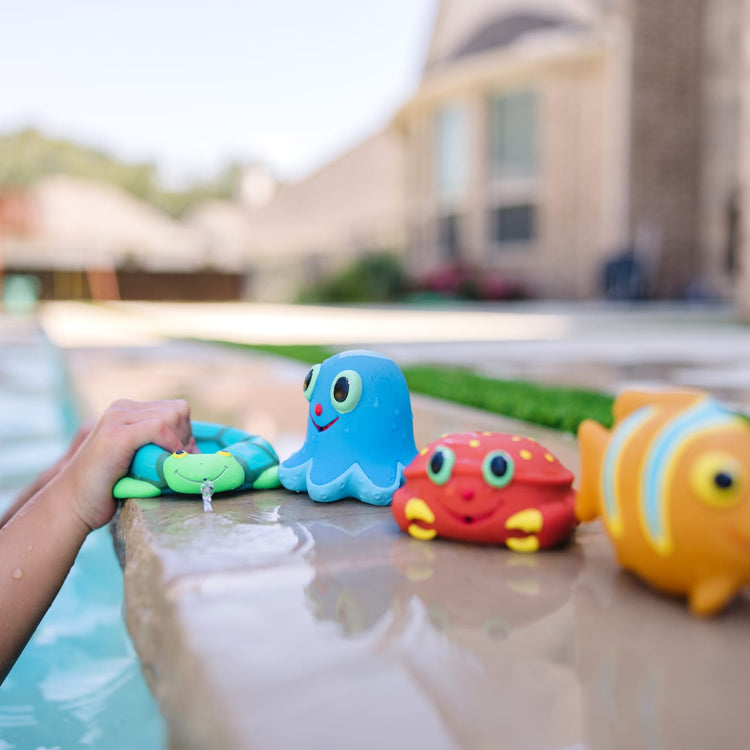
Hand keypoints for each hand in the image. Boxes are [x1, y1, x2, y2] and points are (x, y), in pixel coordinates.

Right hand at [57, 399, 192, 530]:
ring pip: (172, 416)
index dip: (185, 434)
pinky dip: (169, 445)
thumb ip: (159, 445)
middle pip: (178, 410)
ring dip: (178, 444)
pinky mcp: (116, 434)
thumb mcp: (139, 459)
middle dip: (185, 438)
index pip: (176, 409)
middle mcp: (122, 408)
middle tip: (174, 464)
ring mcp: (117, 419)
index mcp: (128, 411)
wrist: (73, 504)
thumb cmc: (109, 487)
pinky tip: (162, 464)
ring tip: (166, 466)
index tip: (180, 458)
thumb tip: (196, 447)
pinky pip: (159, 427)